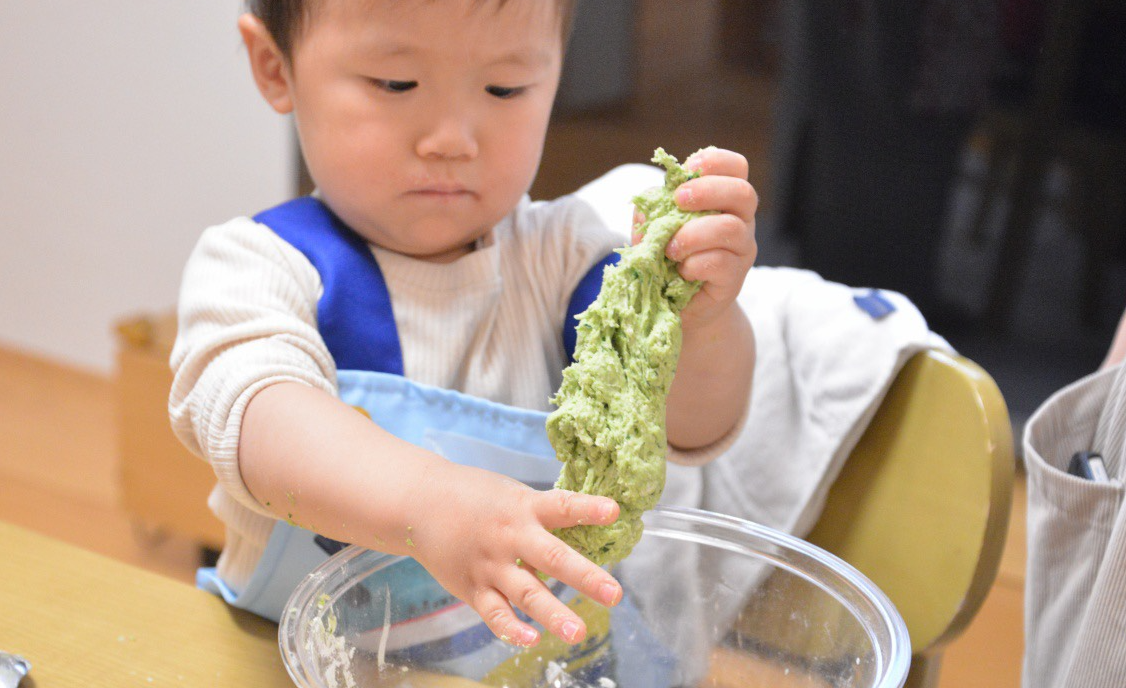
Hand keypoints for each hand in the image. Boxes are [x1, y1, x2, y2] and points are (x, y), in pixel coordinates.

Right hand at [404, 463, 621, 646]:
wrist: (420, 504)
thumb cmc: (475, 497)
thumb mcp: (511, 495)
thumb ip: (543, 515)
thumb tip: (587, 531)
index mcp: (524, 508)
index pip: (561, 506)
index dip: (587, 508)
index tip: (613, 511)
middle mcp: (510, 537)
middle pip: (551, 557)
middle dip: (585, 577)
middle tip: (614, 594)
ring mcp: (491, 565)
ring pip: (526, 593)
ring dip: (553, 614)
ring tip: (577, 632)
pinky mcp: (473, 588)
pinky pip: (495, 613)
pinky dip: (511, 629)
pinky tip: (532, 640)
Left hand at [633, 147, 757, 330]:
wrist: (677, 306)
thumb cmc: (666, 259)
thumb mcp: (654, 229)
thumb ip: (651, 211)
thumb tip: (645, 203)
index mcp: (724, 200)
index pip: (736, 167)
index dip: (715, 161)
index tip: (689, 167)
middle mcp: (741, 221)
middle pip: (743, 192)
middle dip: (706, 191)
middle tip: (677, 200)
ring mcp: (741, 251)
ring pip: (731, 228)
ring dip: (693, 233)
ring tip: (670, 248)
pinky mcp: (734, 279)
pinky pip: (722, 263)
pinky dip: (694, 263)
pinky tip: (680, 271)